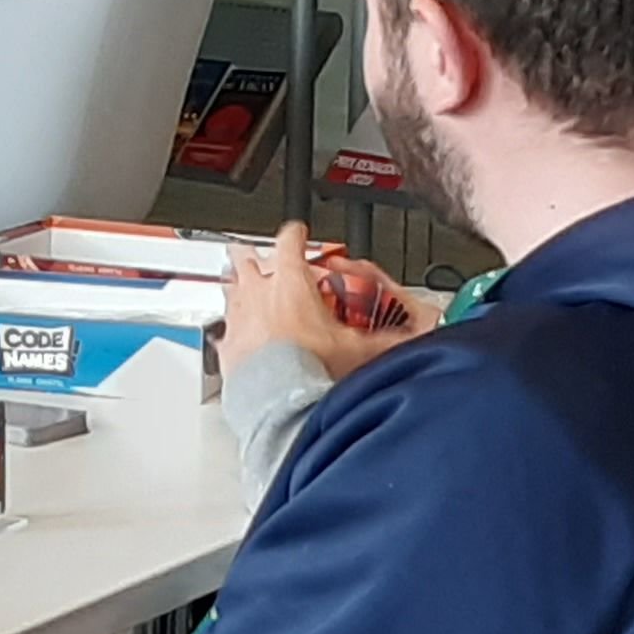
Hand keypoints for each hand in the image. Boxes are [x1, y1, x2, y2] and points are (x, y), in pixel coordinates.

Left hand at [226, 223, 436, 381]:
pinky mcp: (226, 344)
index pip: (289, 240)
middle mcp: (257, 293)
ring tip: (246, 295)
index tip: (298, 232)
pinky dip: (233, 331)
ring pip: (230, 288)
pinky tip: (239, 338)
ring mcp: (237, 316)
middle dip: (253, 255)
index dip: (295, 233)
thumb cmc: (308, 368)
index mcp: (289, 282)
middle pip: (246, 257)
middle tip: (260, 258)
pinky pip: (224, 330)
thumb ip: (382, 339)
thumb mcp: (354, 349)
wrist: (277, 401)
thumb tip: (409, 338)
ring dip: (239, 290)